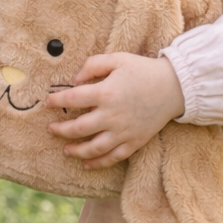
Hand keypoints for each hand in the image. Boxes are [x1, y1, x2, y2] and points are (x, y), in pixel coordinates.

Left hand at [46, 53, 184, 167]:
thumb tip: (74, 80)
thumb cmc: (143, 70)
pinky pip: (113, 157)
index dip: (56, 101)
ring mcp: (123, 132)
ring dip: (76, 151)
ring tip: (65, 149)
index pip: (72, 99)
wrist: (174, 87)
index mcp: (105, 93)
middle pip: (78, 128)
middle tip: (50, 129)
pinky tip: (87, 164)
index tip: (48, 102)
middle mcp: (112, 115)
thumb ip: (92, 65)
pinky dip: (98, 163)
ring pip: (93, 148)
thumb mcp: (116, 58)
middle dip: (60, 130)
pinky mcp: (134, 142)